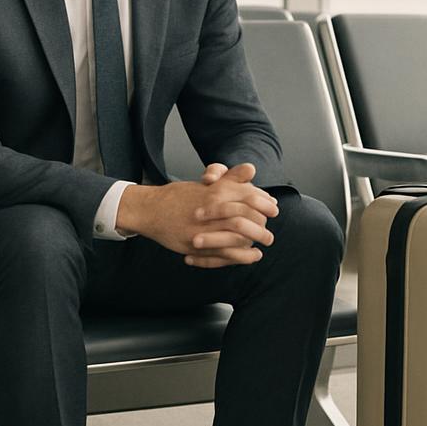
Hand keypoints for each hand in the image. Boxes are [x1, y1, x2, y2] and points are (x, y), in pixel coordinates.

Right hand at [117, 163, 278, 268]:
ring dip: (255, 240)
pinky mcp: (197, 245)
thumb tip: (252, 169)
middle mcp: (211, 209)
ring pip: (238, 236)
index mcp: (215, 191)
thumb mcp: (207, 184)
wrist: (152, 210)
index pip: (248, 196)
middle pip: (247, 217)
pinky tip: (253, 255)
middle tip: (270, 229)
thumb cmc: (181, 196)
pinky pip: (226, 253)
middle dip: (262, 224)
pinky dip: (243, 256)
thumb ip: (231, 177)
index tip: (274, 208)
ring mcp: (204, 228)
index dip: (264, 203)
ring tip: (265, 242)